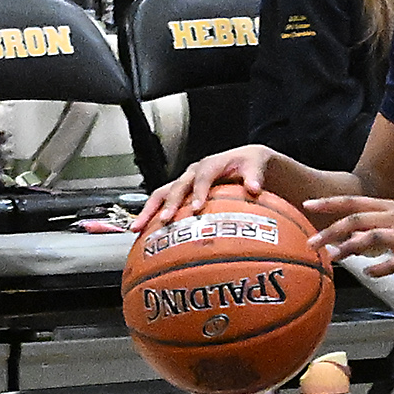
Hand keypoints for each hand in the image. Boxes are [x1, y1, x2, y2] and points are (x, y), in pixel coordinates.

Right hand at [140, 145, 272, 228]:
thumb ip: (254, 176)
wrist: (243, 160)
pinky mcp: (180, 191)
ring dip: (149, 210)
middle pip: (177, 186)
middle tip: (166, 221)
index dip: (199, 192)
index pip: (203, 177)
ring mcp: (184, 181)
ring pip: (162, 193)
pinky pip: (161, 202)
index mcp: (210, 164)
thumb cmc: (248, 164)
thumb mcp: (255, 165)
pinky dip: (150, 215)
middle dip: (170, 204)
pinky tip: (141, 232)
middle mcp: (193, 172)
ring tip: (137, 228)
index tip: (196, 208)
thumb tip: (254, 189)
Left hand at [305, 196, 393, 280]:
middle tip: (311, 242)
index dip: (329, 203)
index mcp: (387, 208)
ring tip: (334, 259)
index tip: (306, 205)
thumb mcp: (392, 228)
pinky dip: (378, 268)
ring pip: (373, 237)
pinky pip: (393, 263)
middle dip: (332, 230)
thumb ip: (367, 231)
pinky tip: (367, 273)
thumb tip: (339, 237)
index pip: (353, 202)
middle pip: (358, 219)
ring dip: (350, 248)